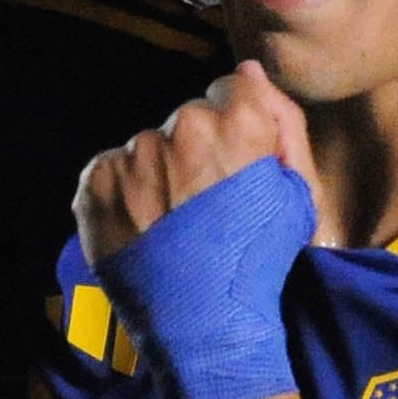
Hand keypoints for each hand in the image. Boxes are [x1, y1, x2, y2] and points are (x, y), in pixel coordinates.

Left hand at [74, 60, 321, 265]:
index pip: (231, 91)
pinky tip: (143, 231)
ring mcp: (133, 155)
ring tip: (173, 228)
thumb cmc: (261, 263)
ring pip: (149, 148)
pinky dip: (123, 196)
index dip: (236, 131)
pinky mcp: (95, 181)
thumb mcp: (301, 196)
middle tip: (204, 210)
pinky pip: (111, 171)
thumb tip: (250, 71)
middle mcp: (181, 127)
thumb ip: (283, 123)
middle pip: (187, 120)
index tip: (234, 171)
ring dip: (158, 175)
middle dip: (196, 152)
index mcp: (237, 123)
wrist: (205, 328)